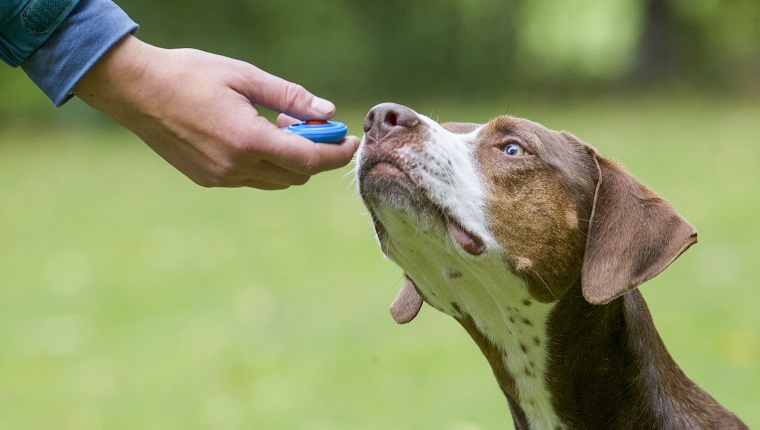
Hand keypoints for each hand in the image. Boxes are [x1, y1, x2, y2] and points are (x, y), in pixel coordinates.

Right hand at [73, 35, 359, 188]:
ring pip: (275, 180)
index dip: (336, 154)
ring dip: (289, 160)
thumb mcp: (245, 76)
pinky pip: (252, 179)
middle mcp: (235, 167)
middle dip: (314, 153)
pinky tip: (255, 136)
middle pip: (296, 175)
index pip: (309, 160)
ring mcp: (220, 177)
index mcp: (248, 140)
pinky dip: (266, 164)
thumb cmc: (190, 74)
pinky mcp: (207, 179)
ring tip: (278, 124)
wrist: (135, 90)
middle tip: (310, 123)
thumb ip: (290, 97)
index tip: (351, 142)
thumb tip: (327, 111)